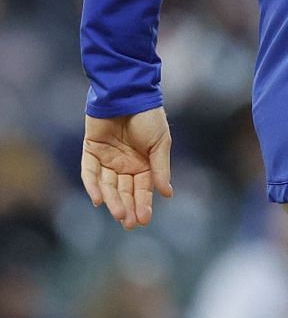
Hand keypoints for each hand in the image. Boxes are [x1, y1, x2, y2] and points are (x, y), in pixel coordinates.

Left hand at [81, 107, 173, 229]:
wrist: (128, 93)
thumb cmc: (149, 117)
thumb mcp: (160, 143)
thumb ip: (160, 168)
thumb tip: (167, 193)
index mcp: (144, 163)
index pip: (143, 188)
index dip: (144, 204)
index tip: (145, 219)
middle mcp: (125, 164)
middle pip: (125, 191)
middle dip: (128, 207)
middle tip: (130, 224)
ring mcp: (107, 159)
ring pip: (108, 185)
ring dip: (112, 200)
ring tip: (119, 214)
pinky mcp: (91, 151)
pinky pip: (90, 173)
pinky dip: (93, 186)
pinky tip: (97, 200)